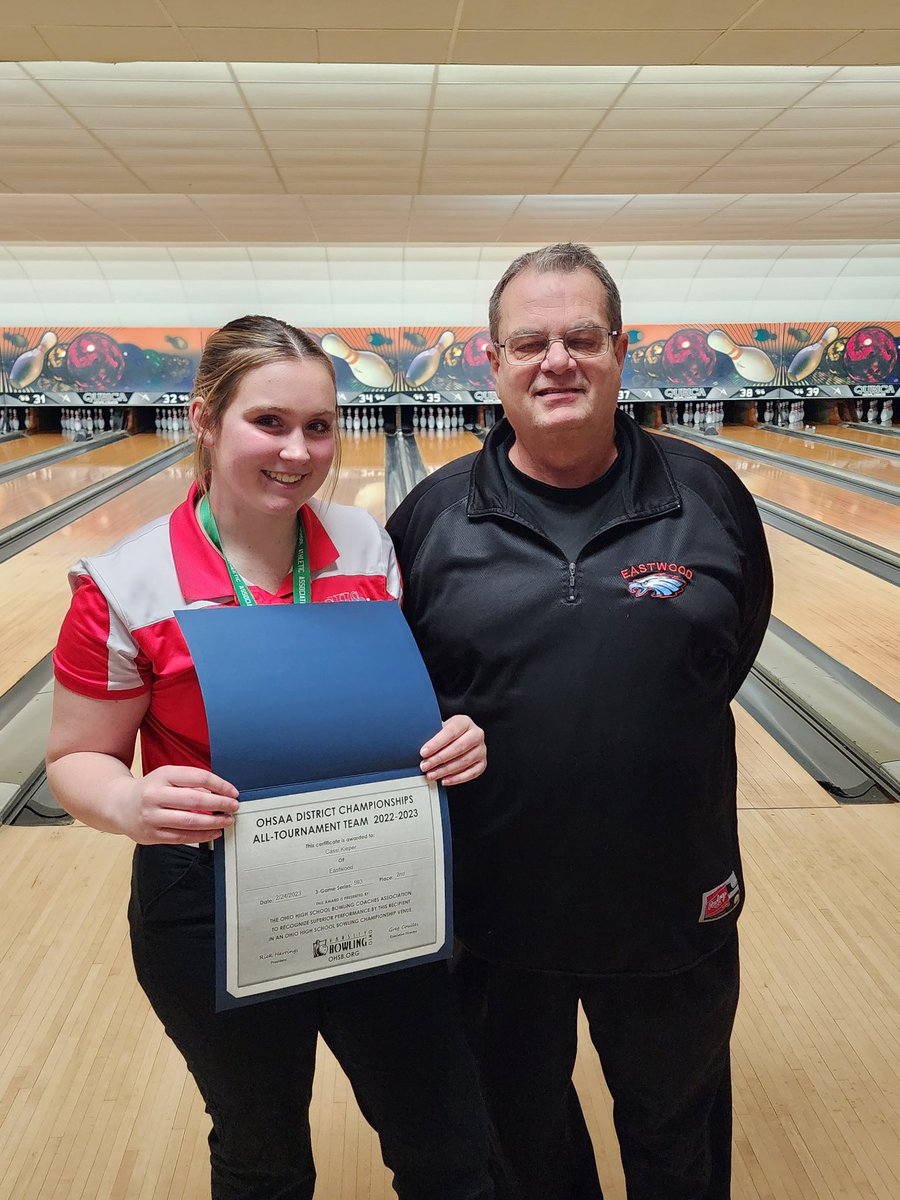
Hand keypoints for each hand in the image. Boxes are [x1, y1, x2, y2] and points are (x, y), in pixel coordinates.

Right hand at [119, 765, 239, 844]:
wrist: (118, 805)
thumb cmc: (150, 789)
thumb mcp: (167, 777)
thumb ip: (190, 782)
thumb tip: (218, 792)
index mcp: (162, 776)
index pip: (198, 777)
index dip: (220, 785)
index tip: (232, 791)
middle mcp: (154, 795)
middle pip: (195, 800)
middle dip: (220, 804)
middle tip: (234, 807)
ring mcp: (152, 817)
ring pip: (190, 821)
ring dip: (214, 822)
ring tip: (227, 820)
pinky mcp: (151, 835)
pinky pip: (182, 837)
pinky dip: (202, 836)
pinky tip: (214, 833)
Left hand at [419, 715, 485, 785]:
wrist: (461, 736)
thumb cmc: (448, 734)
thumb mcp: (440, 728)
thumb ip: (432, 734)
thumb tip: (416, 745)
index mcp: (464, 722)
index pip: (450, 732)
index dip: (436, 743)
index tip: (423, 752)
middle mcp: (476, 734)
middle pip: (458, 748)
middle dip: (439, 759)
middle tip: (425, 766)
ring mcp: (481, 749)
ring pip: (464, 762)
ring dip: (445, 770)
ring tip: (432, 774)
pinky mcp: (482, 762)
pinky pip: (471, 773)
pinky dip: (457, 778)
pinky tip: (445, 780)